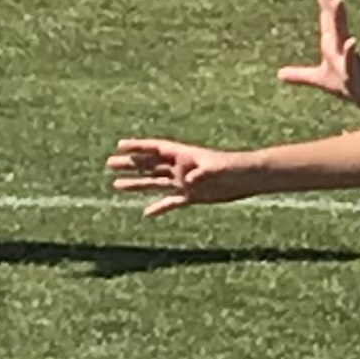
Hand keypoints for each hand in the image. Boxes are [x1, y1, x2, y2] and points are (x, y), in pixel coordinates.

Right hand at [110, 137, 261, 214]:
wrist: (250, 179)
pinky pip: (171, 202)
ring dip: (137, 183)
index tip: (120, 145)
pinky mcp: (193, 196)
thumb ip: (202, 172)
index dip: (138, 147)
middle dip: (130, 164)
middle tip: (109, 164)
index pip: (157, 149)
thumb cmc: (236, 168)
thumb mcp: (218, 169)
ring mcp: (186, 182)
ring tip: (116, 185)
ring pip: (155, 182)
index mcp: (185, 155)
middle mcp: (181, 167)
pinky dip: (159, 207)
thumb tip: (189, 180)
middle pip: (150, 164)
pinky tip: (147, 213)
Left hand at [280, 0, 359, 104]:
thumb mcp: (318, 79)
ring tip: (338, 0)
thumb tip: (279, 75)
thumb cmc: (344, 84)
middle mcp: (339, 42)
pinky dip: (350, 49)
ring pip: (342, 31)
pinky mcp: (352, 69)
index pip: (326, 11)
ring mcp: (346, 53)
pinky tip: (352, 40)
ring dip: (339, 16)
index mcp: (332, 39)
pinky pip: (351, 57)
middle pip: (334, 14)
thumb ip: (299, 75)